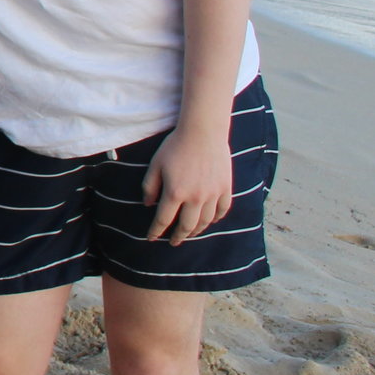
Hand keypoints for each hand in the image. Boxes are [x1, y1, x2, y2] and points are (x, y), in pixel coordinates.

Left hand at [143, 120, 234, 242]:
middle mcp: (196, 197)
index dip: (156, 231)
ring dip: (197, 231)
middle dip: (178, 237)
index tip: (151, 238)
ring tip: (189, 234)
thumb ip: (150, 186)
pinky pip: (223, 210)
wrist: (203, 132)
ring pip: (206, 221)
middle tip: (173, 242)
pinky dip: (216, 219)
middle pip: (187, 226)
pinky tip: (210, 221)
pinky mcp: (226, 188)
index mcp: (175, 192)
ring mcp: (213, 194)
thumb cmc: (175, 146)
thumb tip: (148, 205)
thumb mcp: (156, 165)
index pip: (163, 219)